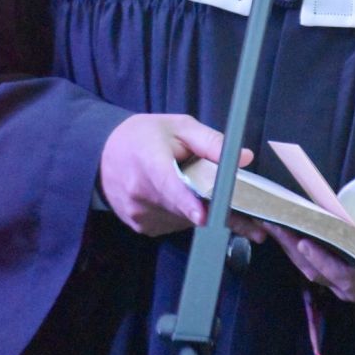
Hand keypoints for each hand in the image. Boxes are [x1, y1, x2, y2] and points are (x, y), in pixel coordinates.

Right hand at [99, 113, 265, 240]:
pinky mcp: (142, 228)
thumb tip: (245, 158)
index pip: (170, 186)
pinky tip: (185, 199)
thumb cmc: (143, 136)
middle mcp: (141, 194)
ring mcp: (140, 215)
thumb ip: (212, 142)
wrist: (102, 154)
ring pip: (185, 220)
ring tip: (205, 193)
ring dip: (202, 211)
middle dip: (218, 211)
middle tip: (252, 220)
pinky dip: (187, 215)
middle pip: (187, 208)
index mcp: (150, 163)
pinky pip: (175, 225)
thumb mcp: (179, 126)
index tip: (204, 216)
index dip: (188, 203)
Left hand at [264, 193, 354, 302]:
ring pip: (311, 271)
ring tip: (274, 225)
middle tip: (275, 225)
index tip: (305, 244)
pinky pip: (316, 266)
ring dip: (291, 250)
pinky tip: (287, 231)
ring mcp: (349, 282)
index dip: (322, 262)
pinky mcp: (343, 274)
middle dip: (293, 249)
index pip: (343, 277)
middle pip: (318, 272)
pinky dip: (299, 251)